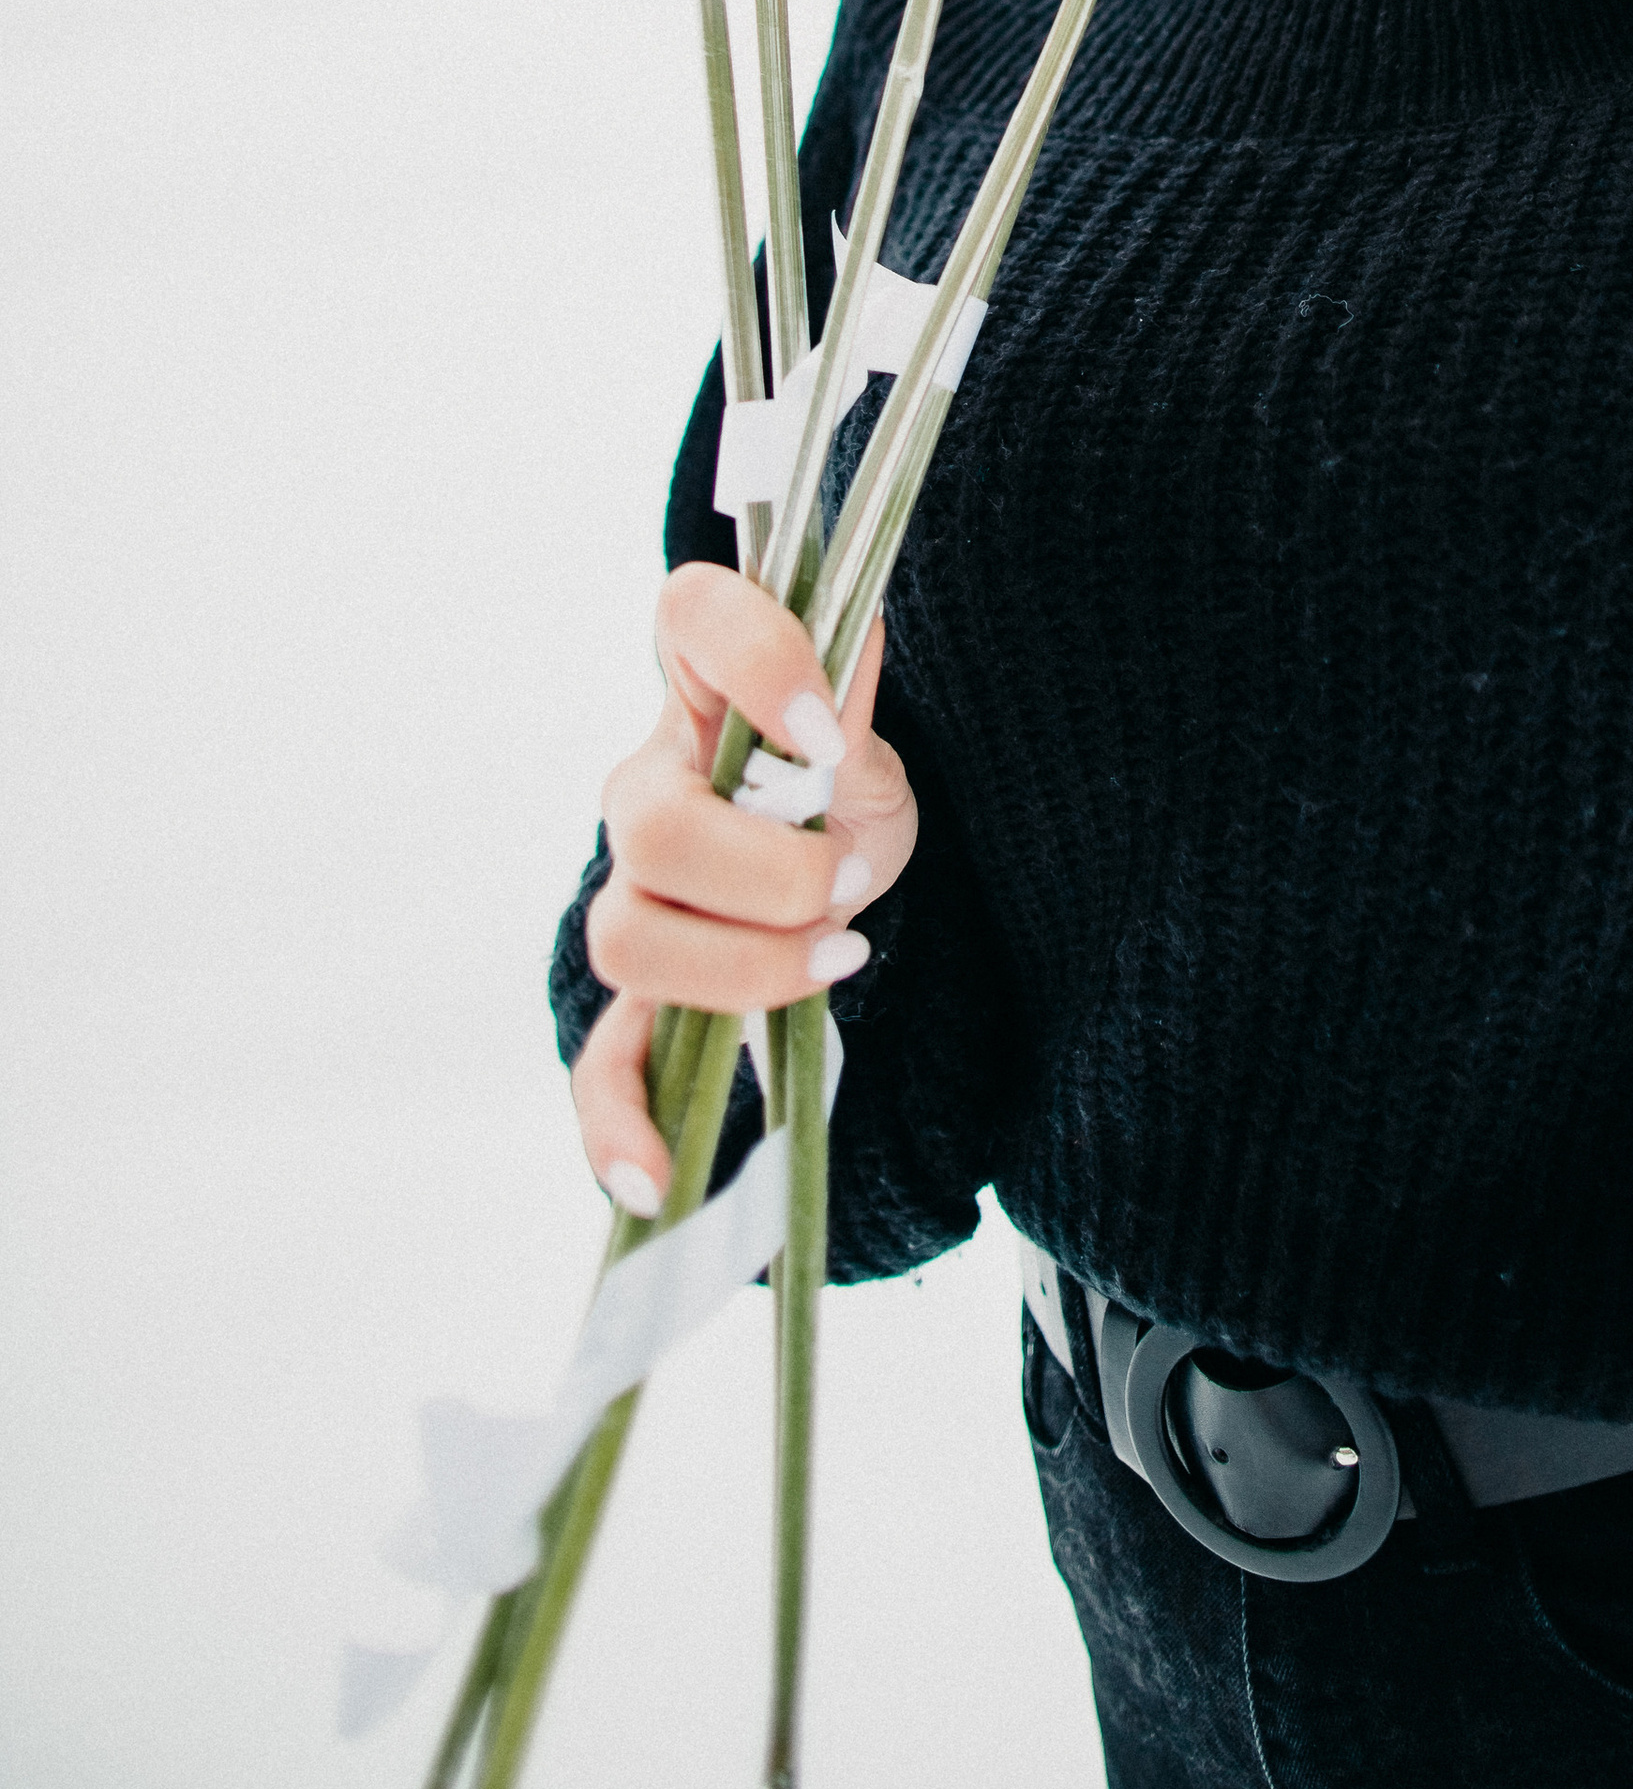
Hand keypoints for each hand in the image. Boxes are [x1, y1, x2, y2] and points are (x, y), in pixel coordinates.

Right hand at [569, 573, 918, 1217]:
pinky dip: (619, 1123)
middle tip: (849, 878)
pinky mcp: (646, 994)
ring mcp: (639, 892)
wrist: (839, 857)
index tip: (824, 732)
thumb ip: (854, 704)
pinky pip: (602, 1064)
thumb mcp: (874, 742)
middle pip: (648, 822)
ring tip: (834, 957)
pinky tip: (656, 1174)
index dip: (753, 663)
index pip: (692, 614)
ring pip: (629, 936)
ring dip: (742, 964)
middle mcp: (650, 785)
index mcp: (708, 689)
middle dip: (768, 869)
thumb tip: (854, 631)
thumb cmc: (841, 783)